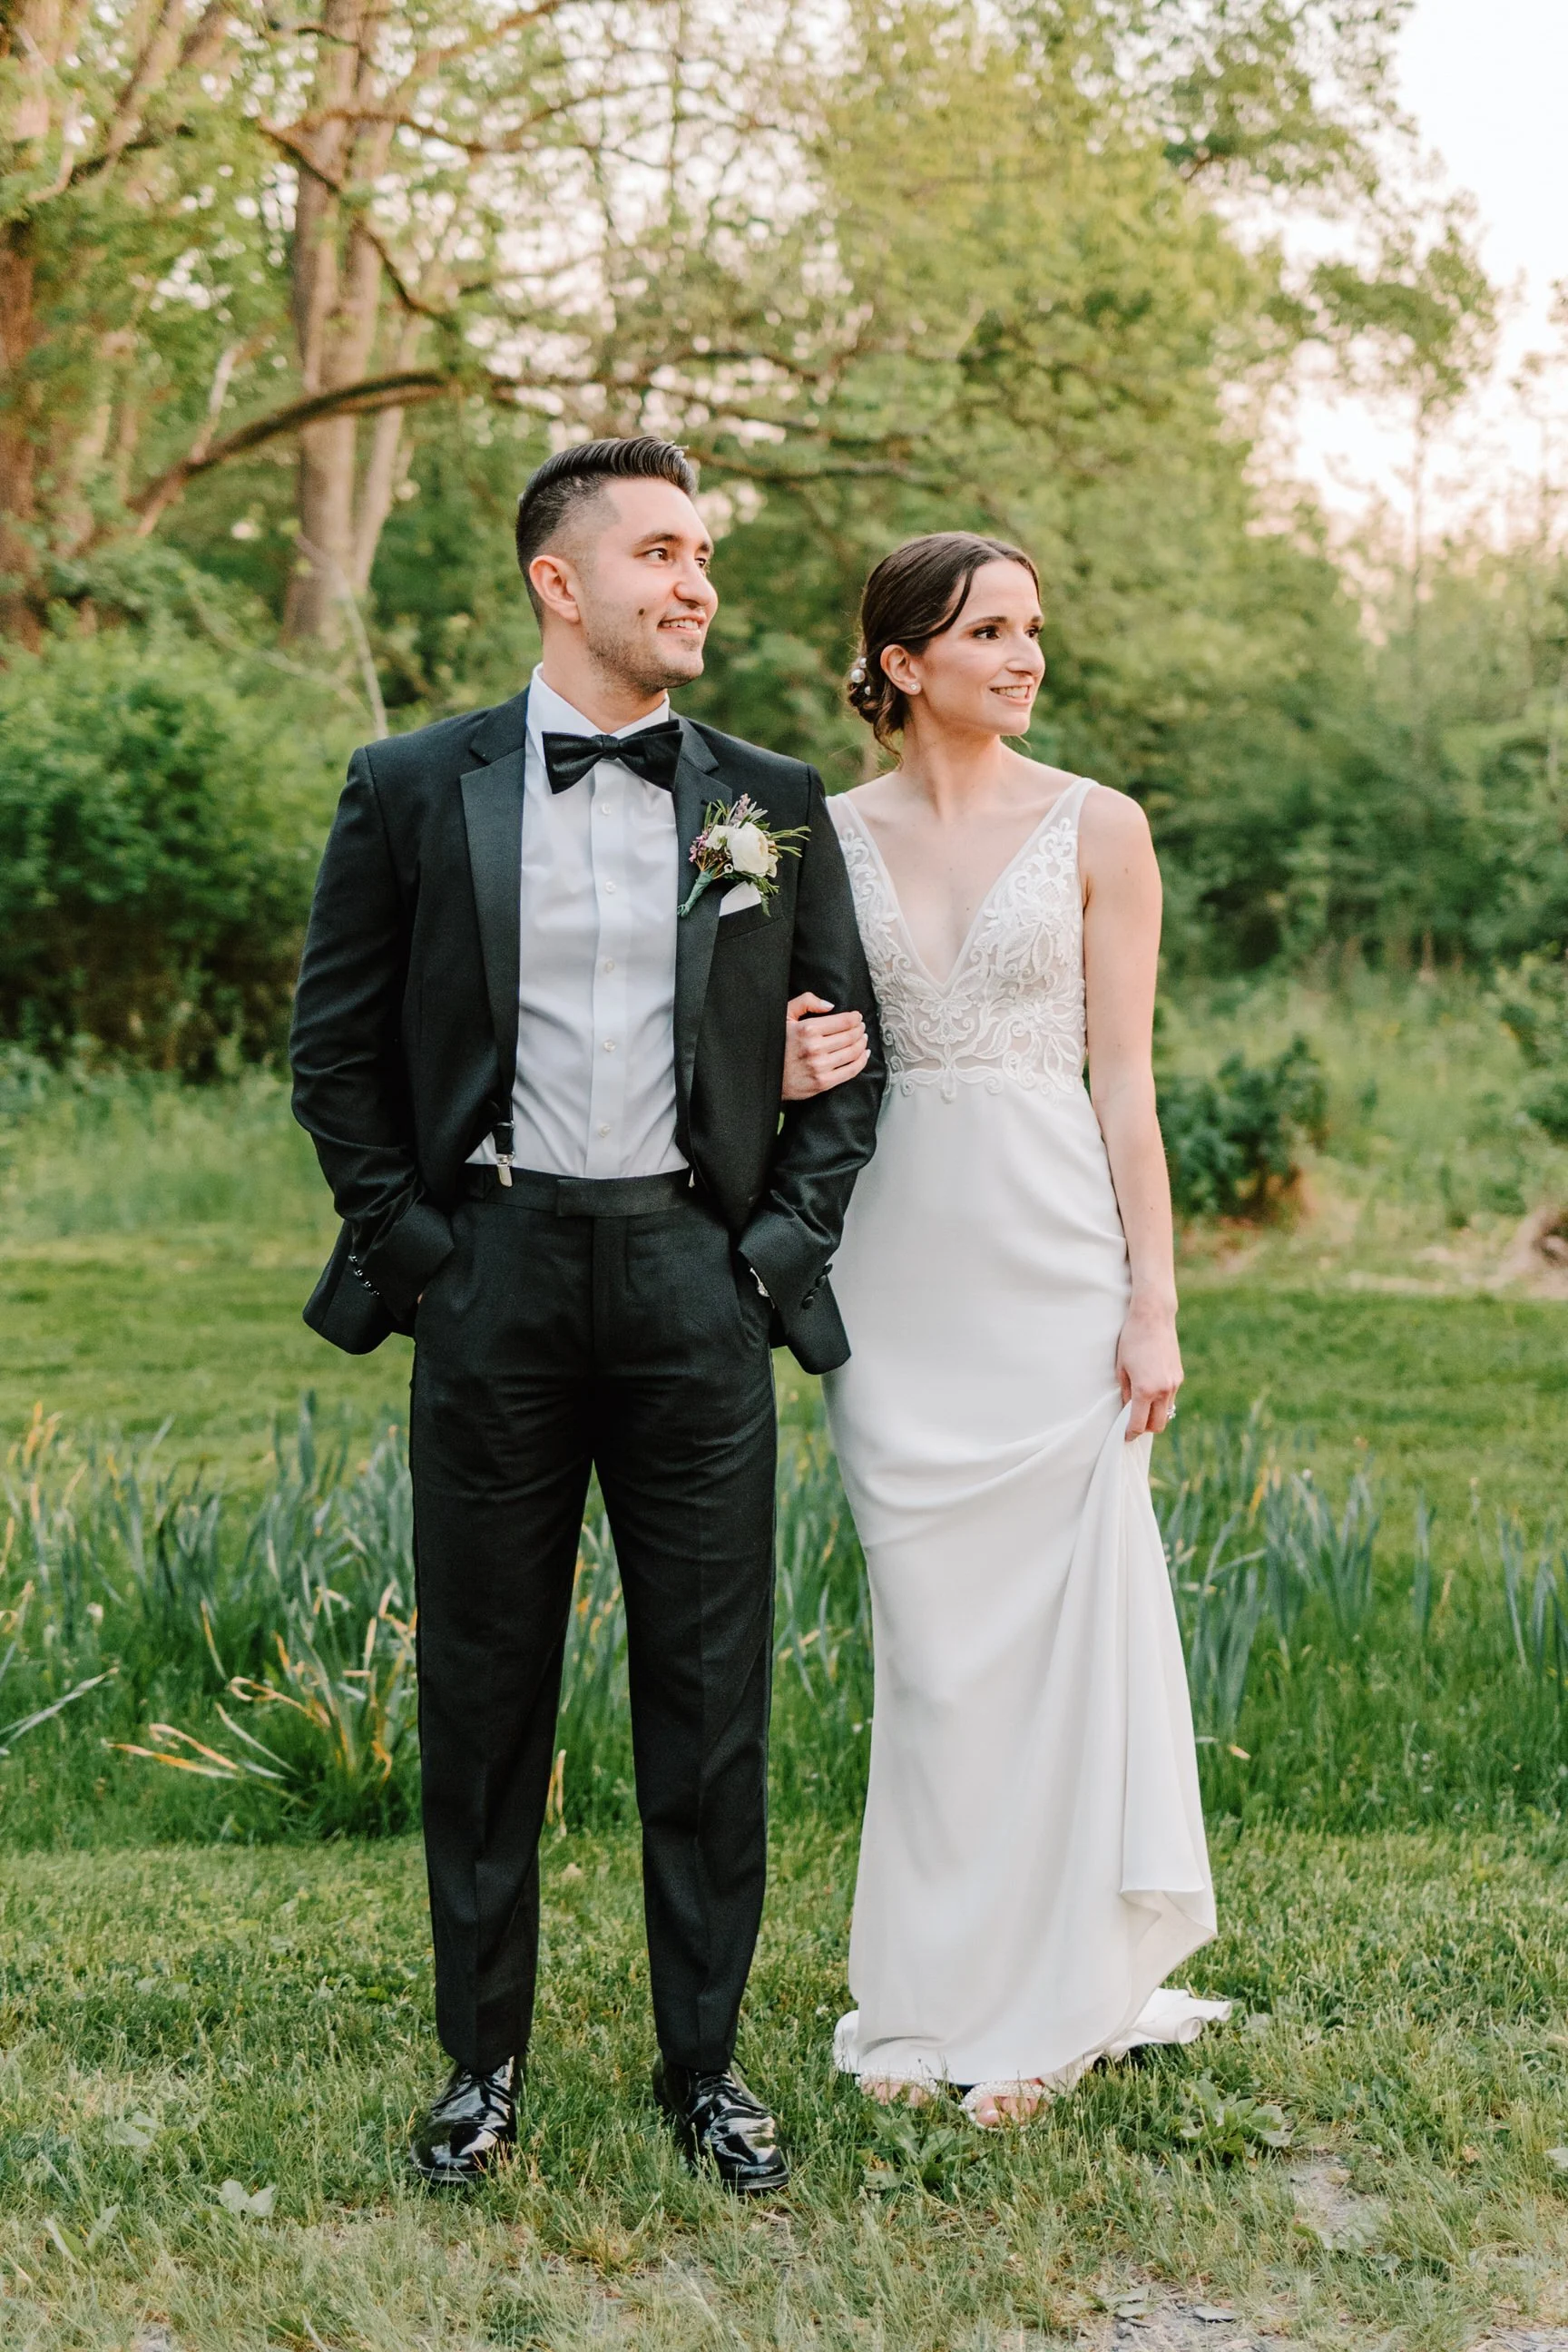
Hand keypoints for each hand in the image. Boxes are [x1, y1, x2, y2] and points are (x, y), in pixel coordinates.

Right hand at [781, 992, 869, 1101]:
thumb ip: (806, 1002)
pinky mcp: (823, 1083)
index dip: (855, 1018)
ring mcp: (820, 1067)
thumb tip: (830, 1005)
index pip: (843, 1021)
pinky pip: (851, 1071)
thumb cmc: (776, 1044)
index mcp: (807, 1029)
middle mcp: (815, 1048)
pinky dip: (862, 1062)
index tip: (857, 1017)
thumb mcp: (785, 1016)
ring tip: (863, 1039)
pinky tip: (864, 1055)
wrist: (766, 1076)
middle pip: (851, 1036)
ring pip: (853, 1052)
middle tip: (861, 1027)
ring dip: (862, 1043)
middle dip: (860, 1029)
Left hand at [1116, 1298, 1181, 1439]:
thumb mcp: (1121, 1368)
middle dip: (1146, 1428)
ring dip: (1155, 1414)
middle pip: (1158, 1425)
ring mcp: (1174, 1384)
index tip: (1125, 1436)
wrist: (1153, 1317)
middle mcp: (1163, 1390)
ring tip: (1141, 1406)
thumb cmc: (1131, 1340)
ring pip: (1167, 1412)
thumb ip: (1124, 1393)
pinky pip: (1171, 1397)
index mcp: (1145, 1390)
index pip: (1140, 1424)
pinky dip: (1161, 1400)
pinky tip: (1151, 1389)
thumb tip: (1127, 1409)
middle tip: (1133, 1423)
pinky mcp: (1179, 1376)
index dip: (1130, 1433)